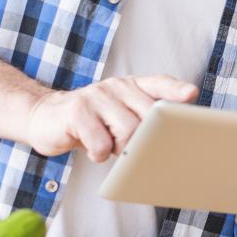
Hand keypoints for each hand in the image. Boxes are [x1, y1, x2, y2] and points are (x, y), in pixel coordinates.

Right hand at [25, 74, 197, 160]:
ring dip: (122, 149)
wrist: (45, 117)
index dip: (176, 90)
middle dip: (145, 140)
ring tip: (111, 146)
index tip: (191, 95)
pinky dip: (100, 154)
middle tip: (130, 147)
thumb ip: (144, 118)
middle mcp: (116, 86)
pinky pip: (101, 143)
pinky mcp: (77, 112)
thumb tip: (170, 138)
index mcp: (131, 85)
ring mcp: (96, 96)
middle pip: (148, 117)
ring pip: (128, 131)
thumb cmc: (93, 122)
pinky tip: (93, 148)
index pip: (159, 83)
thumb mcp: (119, 114)